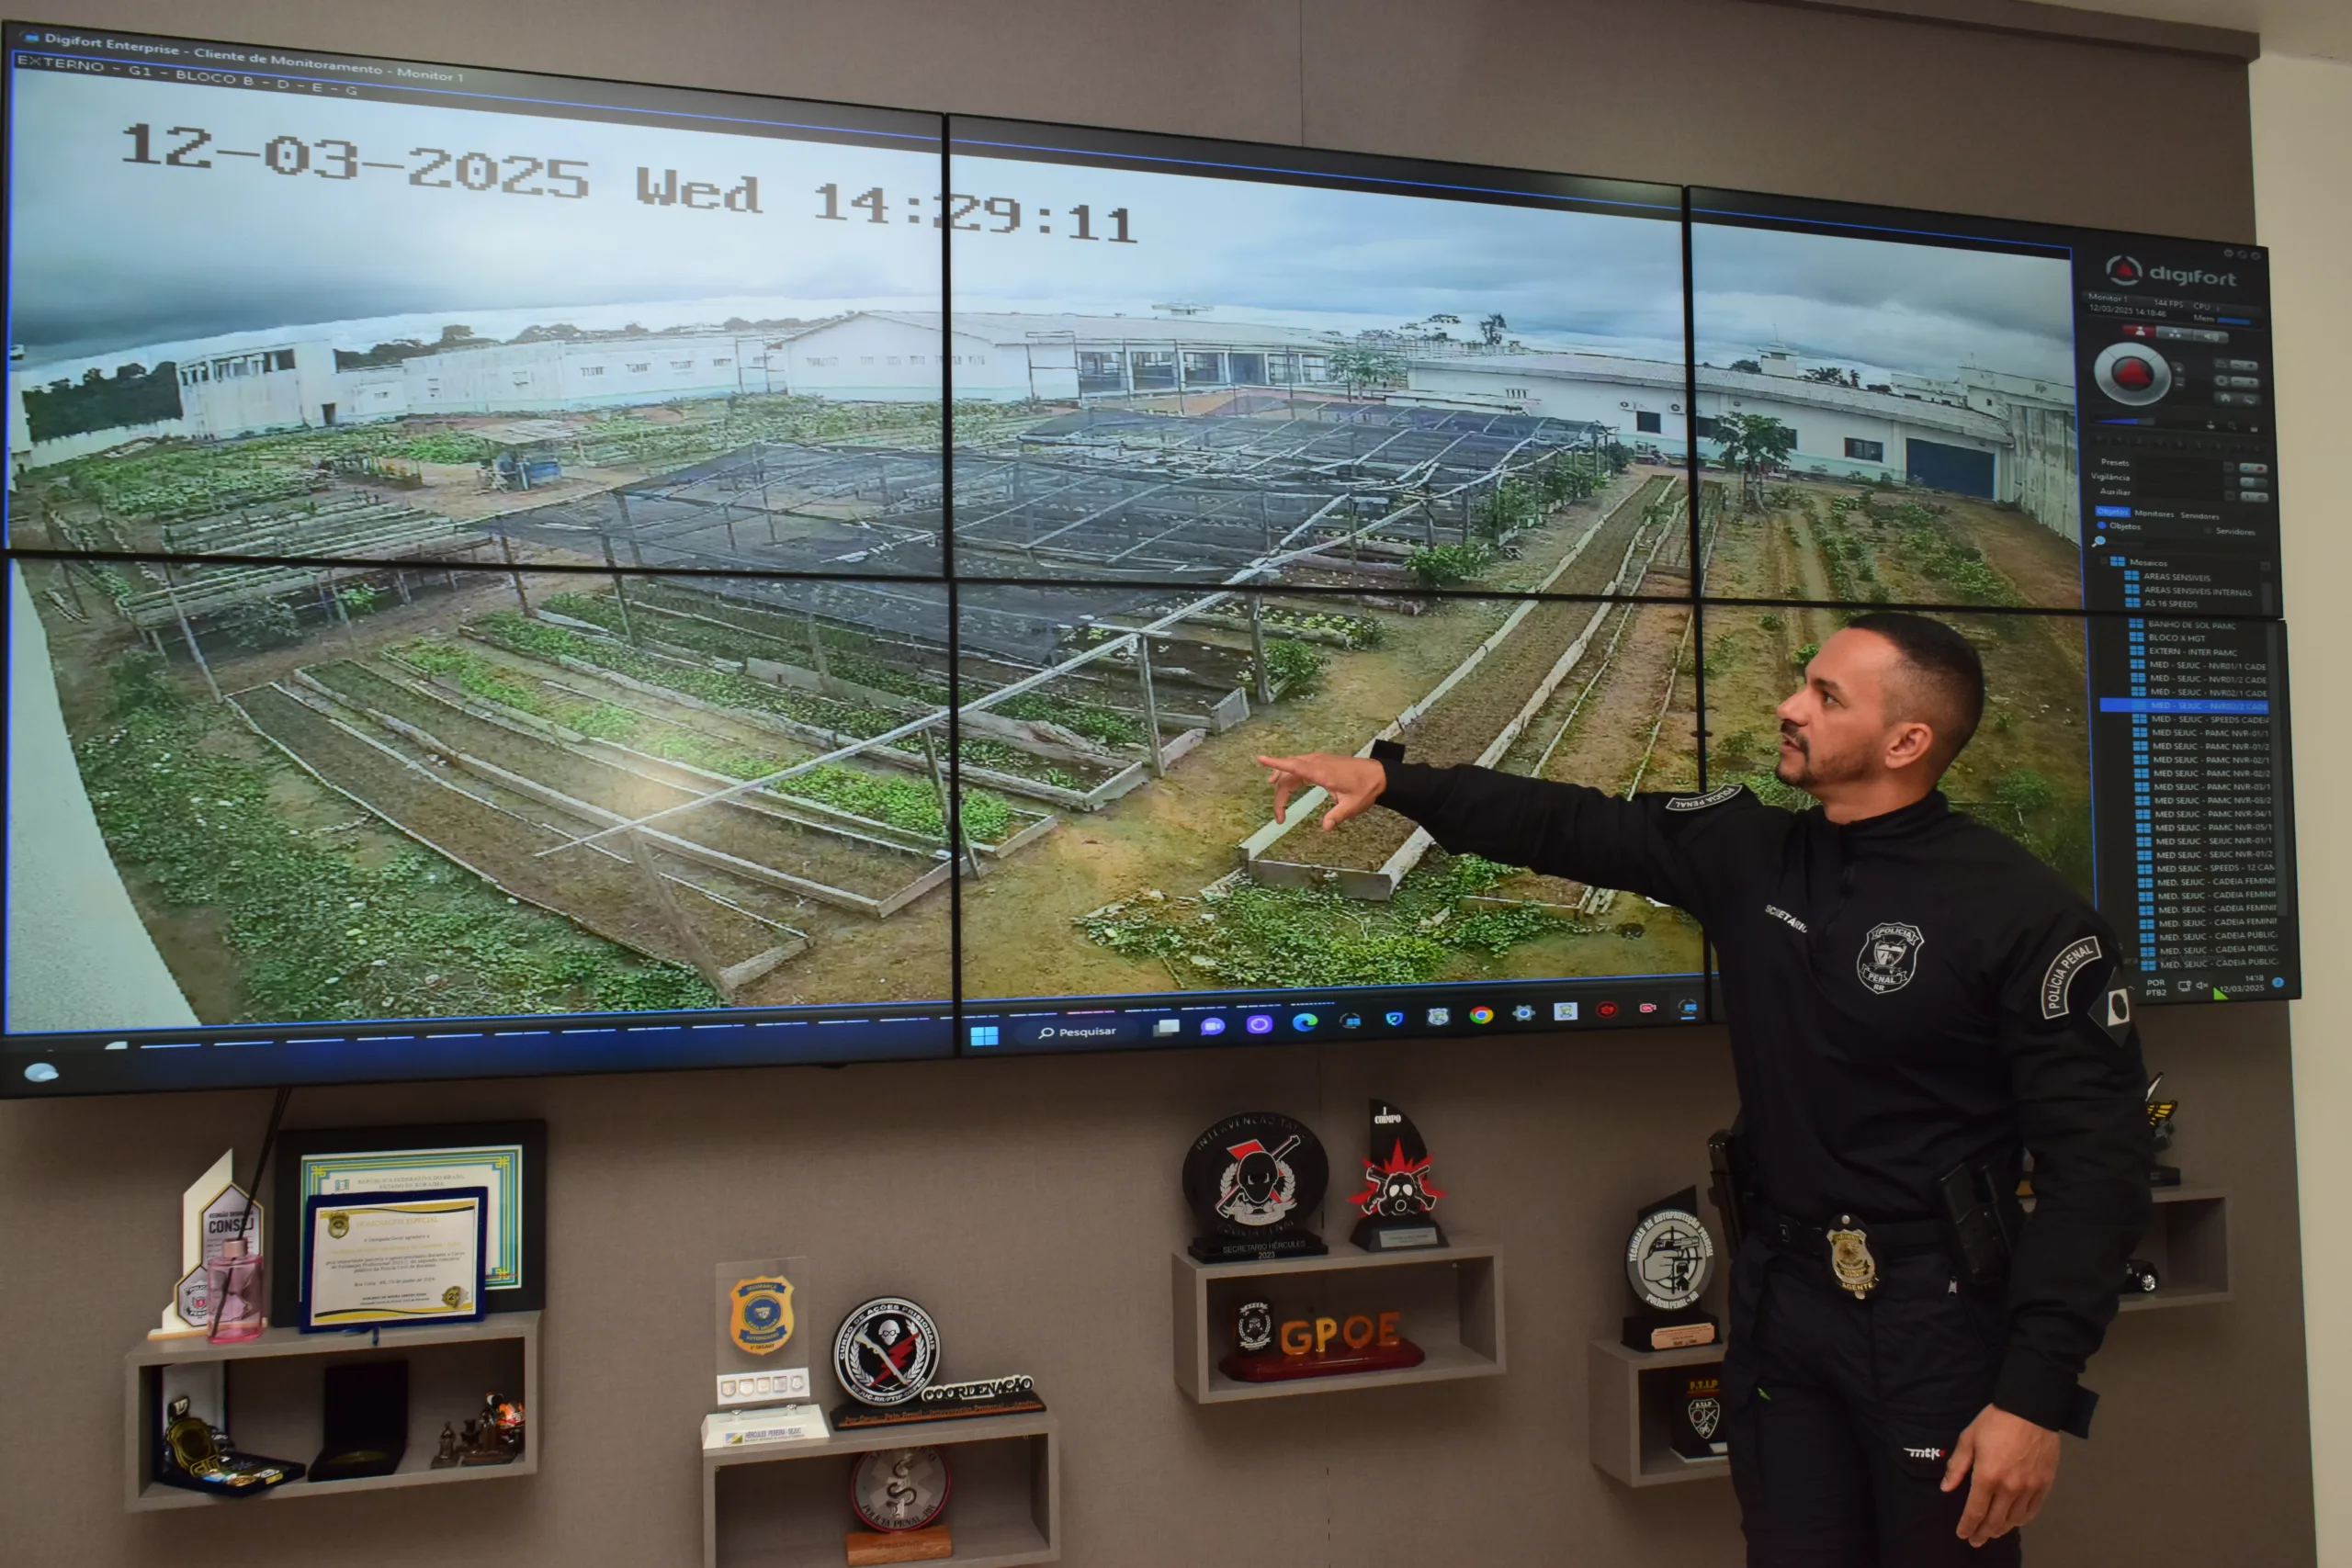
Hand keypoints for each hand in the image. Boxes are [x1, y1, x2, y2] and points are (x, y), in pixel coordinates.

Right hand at [1257, 752, 1386, 830]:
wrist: (1380, 775)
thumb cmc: (1366, 788)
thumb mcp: (1353, 805)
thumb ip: (1337, 816)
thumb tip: (1325, 827)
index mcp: (1323, 772)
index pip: (1295, 766)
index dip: (1276, 763)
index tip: (1261, 759)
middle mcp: (1318, 763)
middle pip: (1289, 773)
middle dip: (1280, 793)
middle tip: (1279, 816)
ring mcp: (1319, 761)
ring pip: (1293, 768)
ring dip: (1282, 781)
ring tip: (1277, 801)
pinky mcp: (1322, 762)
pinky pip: (1300, 766)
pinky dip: (1290, 774)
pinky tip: (1287, 782)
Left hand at [1942, 1404, 2059, 1546]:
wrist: (2031, 1409)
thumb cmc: (1995, 1421)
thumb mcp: (1968, 1439)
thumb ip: (1957, 1466)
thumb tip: (1946, 1488)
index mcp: (1987, 1476)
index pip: (1975, 1511)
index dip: (1967, 1526)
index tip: (1962, 1534)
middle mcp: (2009, 1488)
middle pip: (1994, 1520)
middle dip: (1982, 1533)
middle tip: (1975, 1540)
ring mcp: (2029, 1488)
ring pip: (2014, 1519)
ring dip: (2001, 1529)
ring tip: (1992, 1532)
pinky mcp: (2044, 1484)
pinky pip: (2033, 1510)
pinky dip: (2022, 1520)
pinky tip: (2015, 1522)